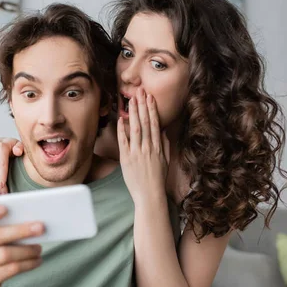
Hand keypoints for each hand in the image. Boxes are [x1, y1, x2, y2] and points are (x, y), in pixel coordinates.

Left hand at [117, 88, 169, 204]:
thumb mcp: (166, 161)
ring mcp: (137, 153)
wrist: (149, 195)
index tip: (150, 98)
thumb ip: (165, 145)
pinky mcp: (126, 159)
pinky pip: (124, 141)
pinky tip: (121, 119)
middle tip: (140, 92)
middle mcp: (148, 147)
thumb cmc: (158, 179)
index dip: (152, 109)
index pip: (155, 123)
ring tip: (132, 100)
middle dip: (142, 105)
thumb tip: (164, 132)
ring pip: (135, 128)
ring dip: (134, 113)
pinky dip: (122, 129)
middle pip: (145, 122)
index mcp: (158, 147)